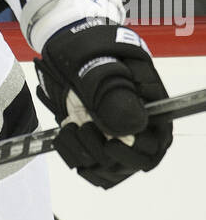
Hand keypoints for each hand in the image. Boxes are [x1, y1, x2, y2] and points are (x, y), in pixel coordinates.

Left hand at [35, 18, 172, 188]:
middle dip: (102, 152)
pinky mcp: (93, 142)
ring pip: (106, 167)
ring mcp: (114, 136)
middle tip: (84, 128)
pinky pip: (87, 165)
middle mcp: (136, 127)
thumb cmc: (91, 52)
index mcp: (150, 107)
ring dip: (83, 152)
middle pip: (130, 163)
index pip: (154, 145)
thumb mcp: (101, 67)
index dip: (135, 151)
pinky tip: (64, 133)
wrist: (66, 52)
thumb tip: (132, 126)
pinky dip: (71, 155)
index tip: (112, 142)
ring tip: (70, 126)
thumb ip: (116, 95)